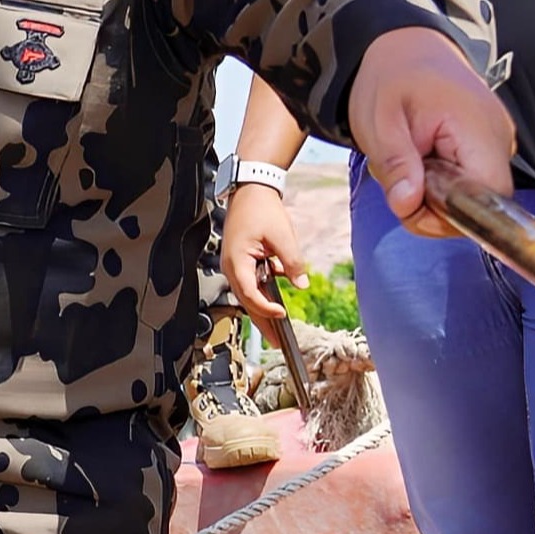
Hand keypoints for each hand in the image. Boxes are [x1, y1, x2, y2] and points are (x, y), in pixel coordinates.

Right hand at [220, 180, 312, 346]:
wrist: (251, 190)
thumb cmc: (262, 210)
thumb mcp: (282, 236)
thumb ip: (292, 262)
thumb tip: (302, 284)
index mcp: (237, 262)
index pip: (249, 294)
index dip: (265, 307)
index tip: (281, 314)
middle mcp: (232, 267)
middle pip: (247, 301)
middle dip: (263, 323)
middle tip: (278, 343)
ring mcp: (235, 265)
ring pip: (249, 295)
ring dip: (263, 311)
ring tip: (278, 330)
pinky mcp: (241, 261)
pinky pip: (251, 283)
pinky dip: (263, 294)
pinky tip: (277, 301)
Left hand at [348, 27, 521, 240]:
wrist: (405, 47)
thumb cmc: (392, 78)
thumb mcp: (379, 122)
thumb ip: (396, 165)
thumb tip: (408, 205)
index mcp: (477, 128)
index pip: (487, 199)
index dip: (449, 214)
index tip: (411, 196)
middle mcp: (499, 138)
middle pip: (480, 205)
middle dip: (434, 207)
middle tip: (400, 175)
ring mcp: (498, 142)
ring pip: (473, 198)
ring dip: (435, 195)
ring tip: (412, 159)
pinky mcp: (489, 147)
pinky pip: (470, 184)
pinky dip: (443, 184)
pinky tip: (424, 158)